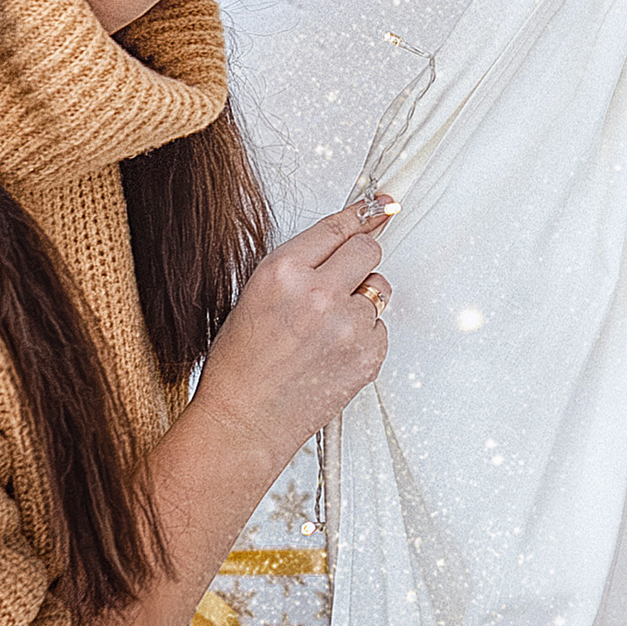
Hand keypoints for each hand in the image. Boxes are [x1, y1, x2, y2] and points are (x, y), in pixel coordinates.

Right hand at [191, 192, 394, 471]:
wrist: (244, 421)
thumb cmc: (242, 361)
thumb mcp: (256, 295)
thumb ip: (302, 263)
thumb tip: (351, 234)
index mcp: (282, 272)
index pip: (336, 228)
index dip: (363, 215)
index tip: (384, 204)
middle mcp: (318, 294)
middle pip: (368, 250)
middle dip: (360, 259)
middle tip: (343, 280)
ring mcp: (346, 326)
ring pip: (378, 290)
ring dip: (360, 302)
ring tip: (325, 329)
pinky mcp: (367, 354)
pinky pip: (381, 327)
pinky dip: (364, 335)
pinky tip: (332, 352)